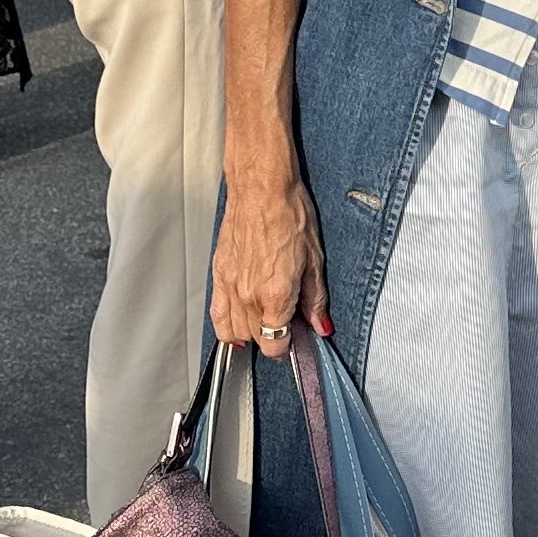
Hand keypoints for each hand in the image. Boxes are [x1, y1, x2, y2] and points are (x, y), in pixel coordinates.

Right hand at [211, 158, 330, 358]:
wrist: (261, 189)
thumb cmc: (289, 214)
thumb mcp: (314, 259)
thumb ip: (315, 299)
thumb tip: (320, 325)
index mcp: (276, 294)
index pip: (275, 345)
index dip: (287, 347)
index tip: (296, 337)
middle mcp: (249, 296)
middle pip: (256, 340)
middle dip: (273, 338)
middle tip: (287, 323)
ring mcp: (230, 287)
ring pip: (233, 333)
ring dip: (251, 334)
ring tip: (265, 320)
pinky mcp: (218, 275)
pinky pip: (217, 314)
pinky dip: (227, 325)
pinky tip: (240, 322)